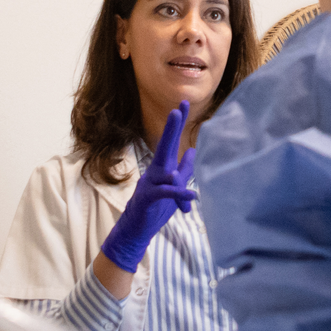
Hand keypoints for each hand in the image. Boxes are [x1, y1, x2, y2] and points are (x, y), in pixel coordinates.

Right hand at [99, 102, 195, 272]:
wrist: (137, 227)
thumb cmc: (156, 205)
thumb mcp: (174, 185)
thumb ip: (184, 169)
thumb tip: (193, 151)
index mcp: (164, 166)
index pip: (172, 141)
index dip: (178, 123)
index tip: (184, 103)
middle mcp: (156, 171)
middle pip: (164, 147)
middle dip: (172, 129)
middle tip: (177, 110)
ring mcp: (150, 184)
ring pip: (165, 174)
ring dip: (175, 174)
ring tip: (179, 173)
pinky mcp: (147, 199)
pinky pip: (164, 194)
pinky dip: (178, 195)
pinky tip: (191, 197)